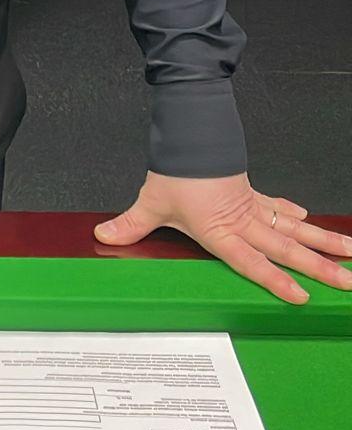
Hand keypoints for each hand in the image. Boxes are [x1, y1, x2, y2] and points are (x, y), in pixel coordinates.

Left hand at [94, 170, 351, 301]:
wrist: (191, 134)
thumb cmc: (175, 170)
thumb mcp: (151, 201)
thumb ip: (131, 224)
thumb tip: (103, 236)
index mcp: (221, 230)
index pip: (252, 261)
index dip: (275, 280)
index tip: (302, 295)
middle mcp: (244, 221)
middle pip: (287, 248)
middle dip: (320, 267)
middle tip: (347, 282)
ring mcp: (254, 208)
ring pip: (295, 230)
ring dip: (323, 243)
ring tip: (350, 257)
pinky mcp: (254, 196)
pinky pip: (280, 209)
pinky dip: (297, 217)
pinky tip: (312, 221)